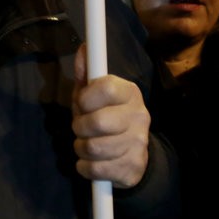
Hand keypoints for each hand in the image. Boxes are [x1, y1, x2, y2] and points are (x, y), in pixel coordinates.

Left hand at [71, 44, 149, 187]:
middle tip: (80, 128)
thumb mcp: (91, 93)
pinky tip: (91, 161)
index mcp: (129, 93)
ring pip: (94, 148)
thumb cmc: (104, 115)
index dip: (86, 97)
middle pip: (98, 122)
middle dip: (79, 127)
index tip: (81, 103)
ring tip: (86, 144)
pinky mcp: (133, 168)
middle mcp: (140, 116)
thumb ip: (85, 72)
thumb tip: (83, 48)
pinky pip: (96, 170)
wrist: (130, 154)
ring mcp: (139, 144)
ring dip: (81, 148)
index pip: (107, 88)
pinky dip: (85, 167)